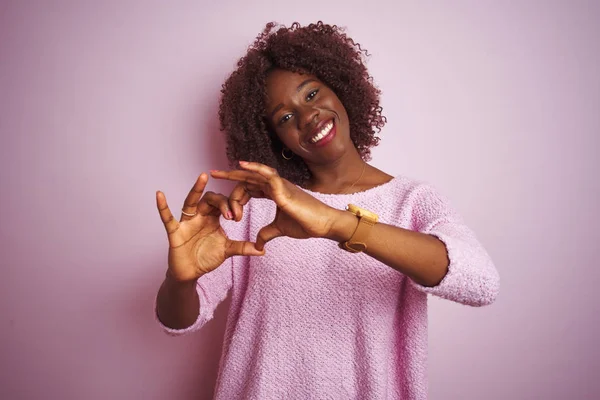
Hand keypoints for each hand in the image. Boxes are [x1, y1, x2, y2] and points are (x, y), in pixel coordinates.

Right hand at [156, 173, 263, 281]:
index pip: (224, 203)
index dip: (232, 206)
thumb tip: (262, 250)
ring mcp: (186, 222)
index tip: (239, 218)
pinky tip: (159, 194)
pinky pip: (167, 217)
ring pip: (191, 202)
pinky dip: (163, 207)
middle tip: (231, 215)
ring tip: (202, 176)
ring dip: (196, 190)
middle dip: (222, 203)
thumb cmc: (206, 257)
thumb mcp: (227, 250)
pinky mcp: (175, 231)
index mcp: (213, 217)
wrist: (190, 273)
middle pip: (210, 199)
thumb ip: (242, 247)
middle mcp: (199, 215)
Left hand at [210, 161, 339, 249]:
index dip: (236, 192)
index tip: (224, 203)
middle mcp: (275, 185)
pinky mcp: (283, 188)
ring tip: (219, 172)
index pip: (251, 187)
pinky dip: (253, 168)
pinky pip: (266, 174)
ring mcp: (279, 184)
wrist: (322, 225)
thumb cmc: (306, 224)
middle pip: (249, 178)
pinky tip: (240, 167)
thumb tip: (258, 244)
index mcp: (274, 193)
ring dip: (236, 173)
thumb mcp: (280, 229)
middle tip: (212, 174)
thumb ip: (267, 233)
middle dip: (230, 176)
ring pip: (254, 175)